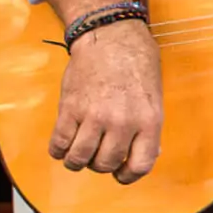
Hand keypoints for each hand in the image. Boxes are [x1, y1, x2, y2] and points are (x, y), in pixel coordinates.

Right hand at [45, 0, 162, 182]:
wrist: (109, 36)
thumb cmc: (136, 64)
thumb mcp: (154, 98)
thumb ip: (148, 128)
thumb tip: (146, 154)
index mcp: (148, 121)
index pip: (140, 165)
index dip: (128, 176)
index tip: (120, 175)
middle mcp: (122, 122)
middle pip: (106, 163)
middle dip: (100, 166)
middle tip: (96, 157)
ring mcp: (94, 116)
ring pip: (80, 158)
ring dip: (77, 162)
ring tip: (77, 155)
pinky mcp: (70, 108)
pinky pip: (59, 143)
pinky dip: (58, 150)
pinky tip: (62, 146)